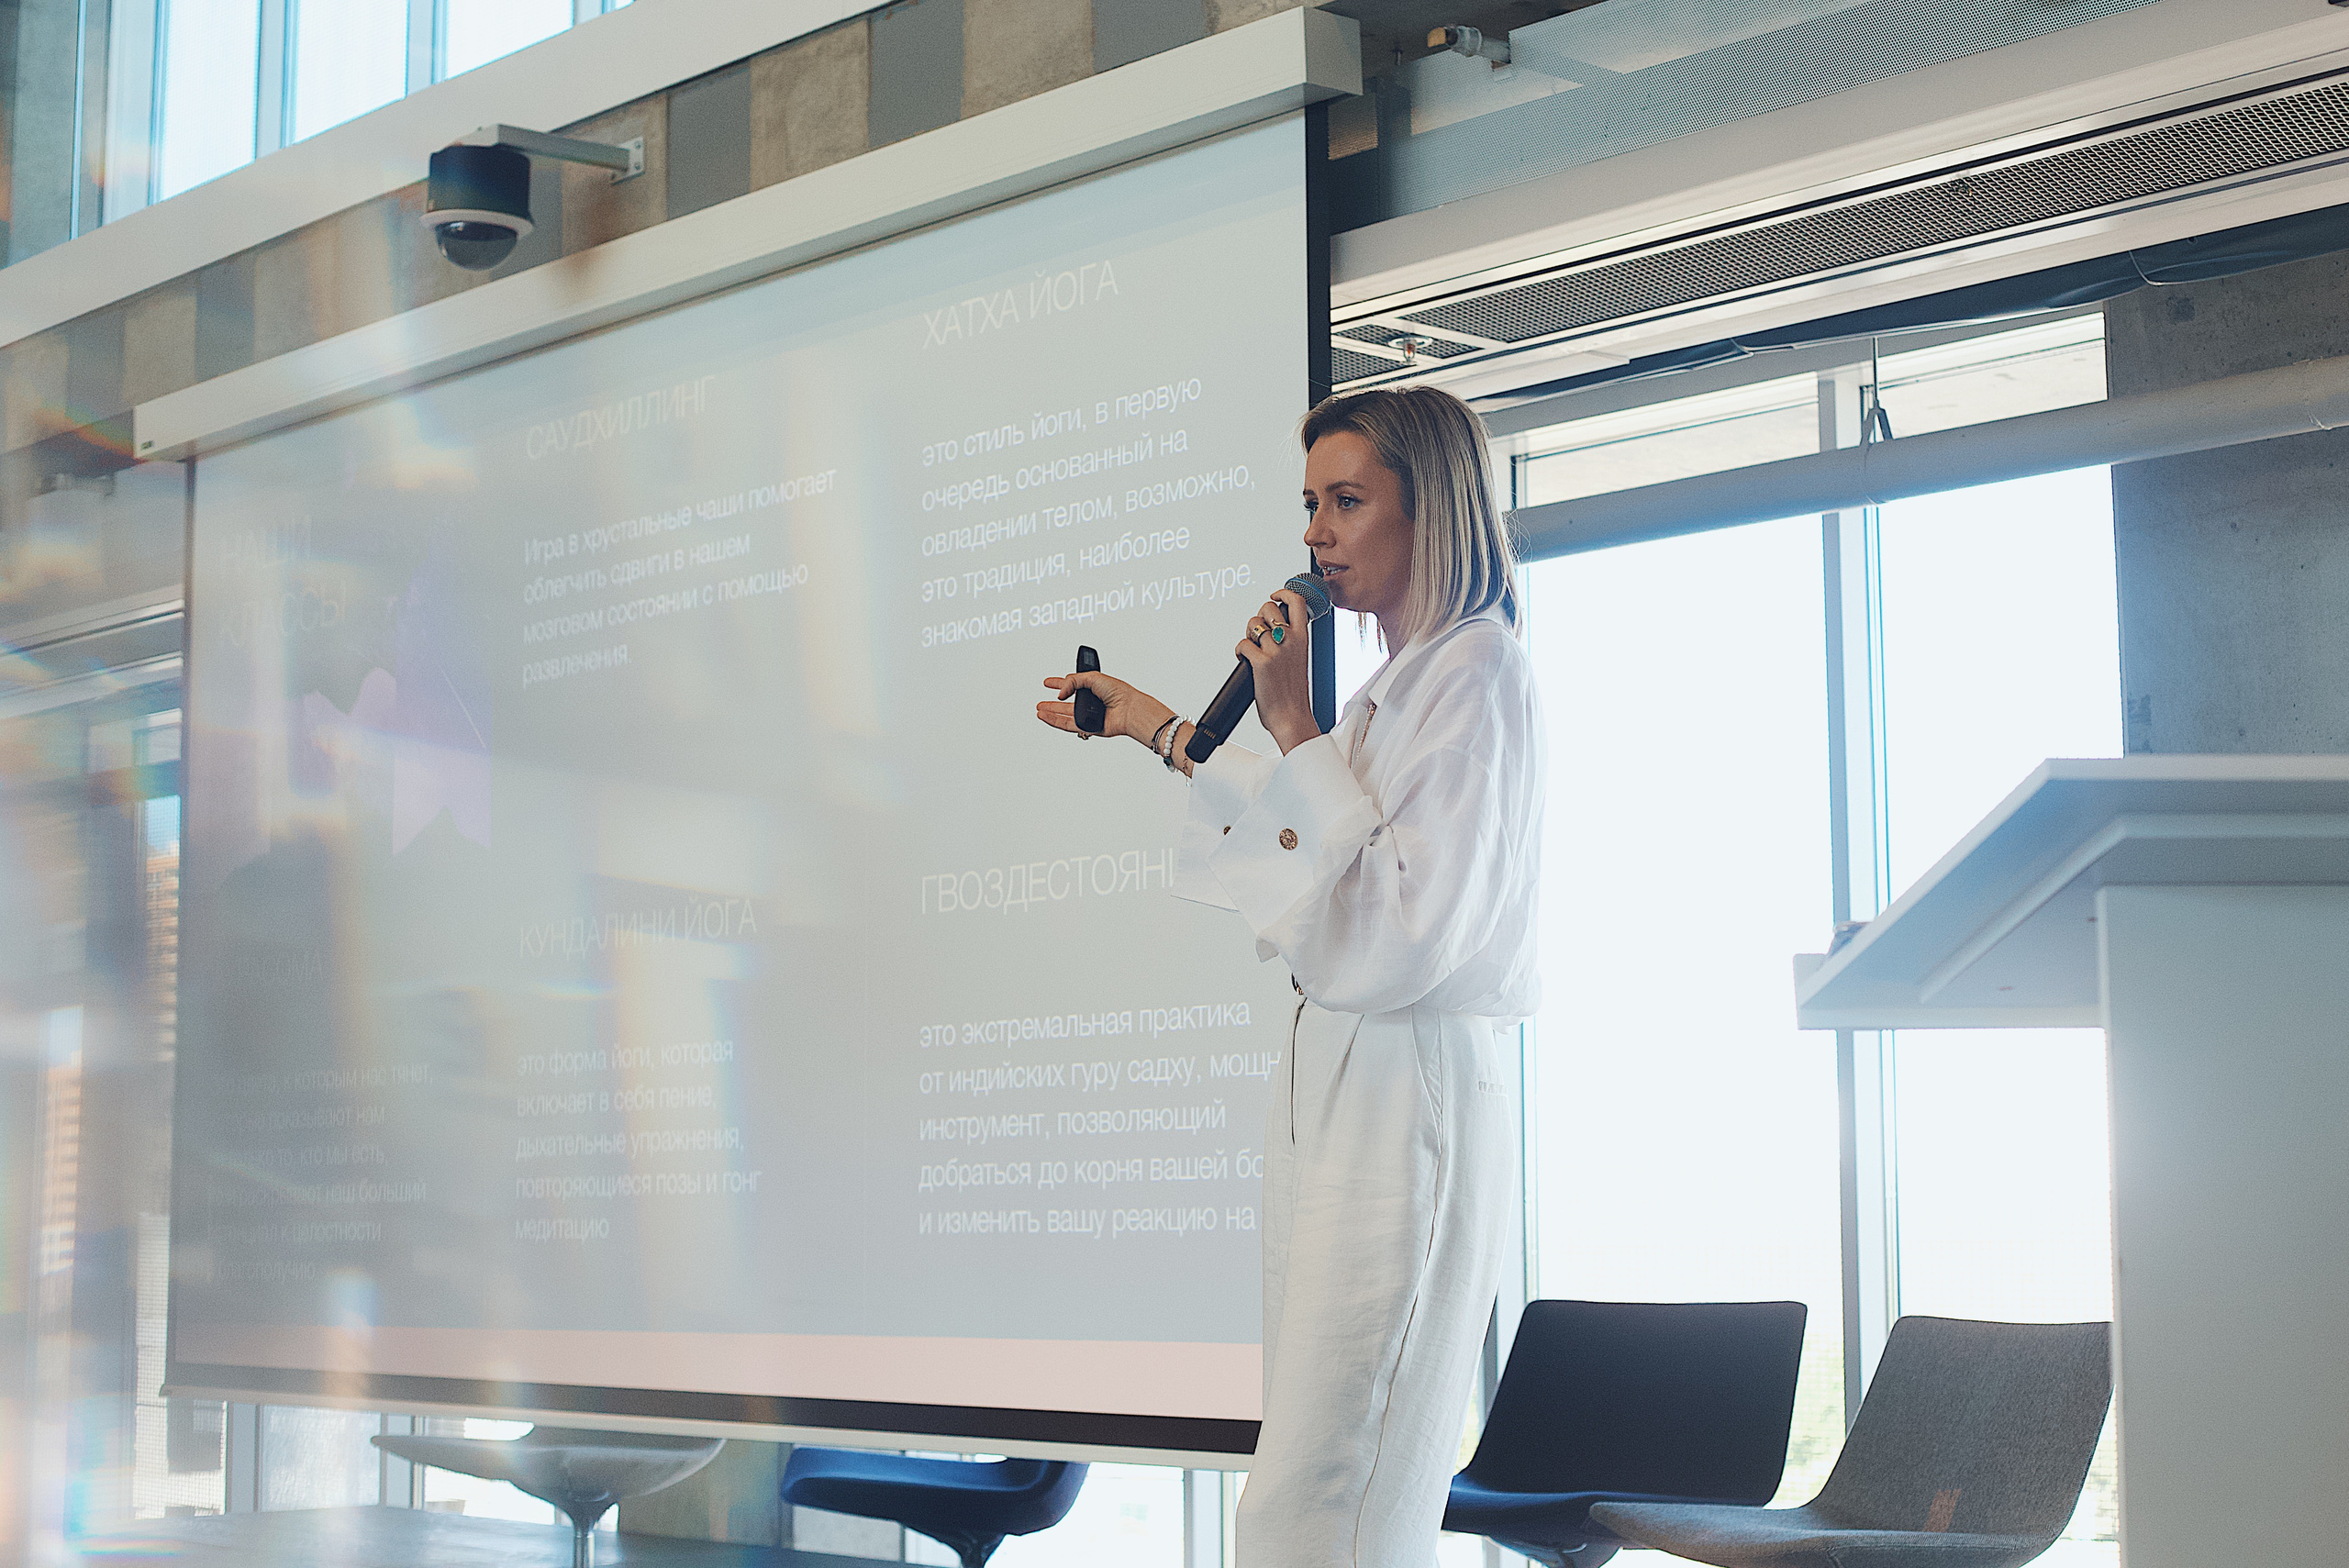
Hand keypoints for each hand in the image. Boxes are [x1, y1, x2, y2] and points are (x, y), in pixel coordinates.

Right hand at [1038, 670, 1176, 751]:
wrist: (1128, 710)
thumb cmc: (1119, 693)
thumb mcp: (1092, 677)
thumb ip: (1072, 681)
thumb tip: (1060, 694)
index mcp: (1094, 687)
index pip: (1073, 683)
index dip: (1060, 683)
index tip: (1048, 683)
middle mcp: (1091, 701)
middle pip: (1067, 703)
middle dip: (1053, 702)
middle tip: (1041, 702)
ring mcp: (1089, 715)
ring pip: (1065, 715)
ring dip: (1051, 712)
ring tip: (1039, 709)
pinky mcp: (1088, 727)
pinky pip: (1067, 725)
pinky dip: (1054, 721)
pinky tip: (1045, 717)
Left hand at [1240, 589, 1318, 753]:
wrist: (1292, 717)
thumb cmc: (1294, 693)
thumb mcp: (1299, 660)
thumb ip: (1290, 643)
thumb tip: (1273, 631)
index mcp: (1303, 638)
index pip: (1297, 601)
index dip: (1283, 592)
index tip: (1275, 595)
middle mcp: (1291, 640)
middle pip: (1269, 607)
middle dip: (1259, 616)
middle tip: (1258, 633)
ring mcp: (1276, 650)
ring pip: (1253, 624)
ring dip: (1248, 634)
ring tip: (1252, 648)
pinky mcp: (1261, 662)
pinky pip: (1243, 644)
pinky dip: (1239, 650)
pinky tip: (1243, 659)